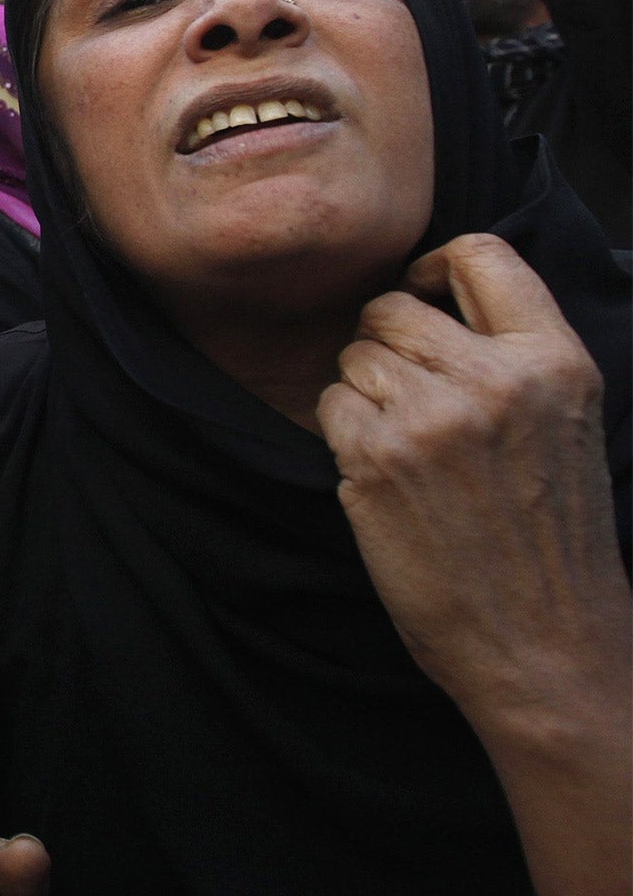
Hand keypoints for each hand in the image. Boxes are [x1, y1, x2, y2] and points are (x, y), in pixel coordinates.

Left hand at [318, 233, 629, 726]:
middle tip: (407, 397)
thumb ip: (511, 355)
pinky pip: (330, 407)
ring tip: (407, 450)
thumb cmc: (549, 536)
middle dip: (383, 343)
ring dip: (362, 394)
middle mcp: (493, 380)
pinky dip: (344, 435)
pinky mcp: (375, 461)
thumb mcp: (565, 421)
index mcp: (555, 362)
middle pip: (391, 308)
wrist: (545, 642)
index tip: (423, 295)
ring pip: (353, 358)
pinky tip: (383, 477)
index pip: (483, 253)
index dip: (434, 265)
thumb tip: (428, 294)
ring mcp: (429, 419)